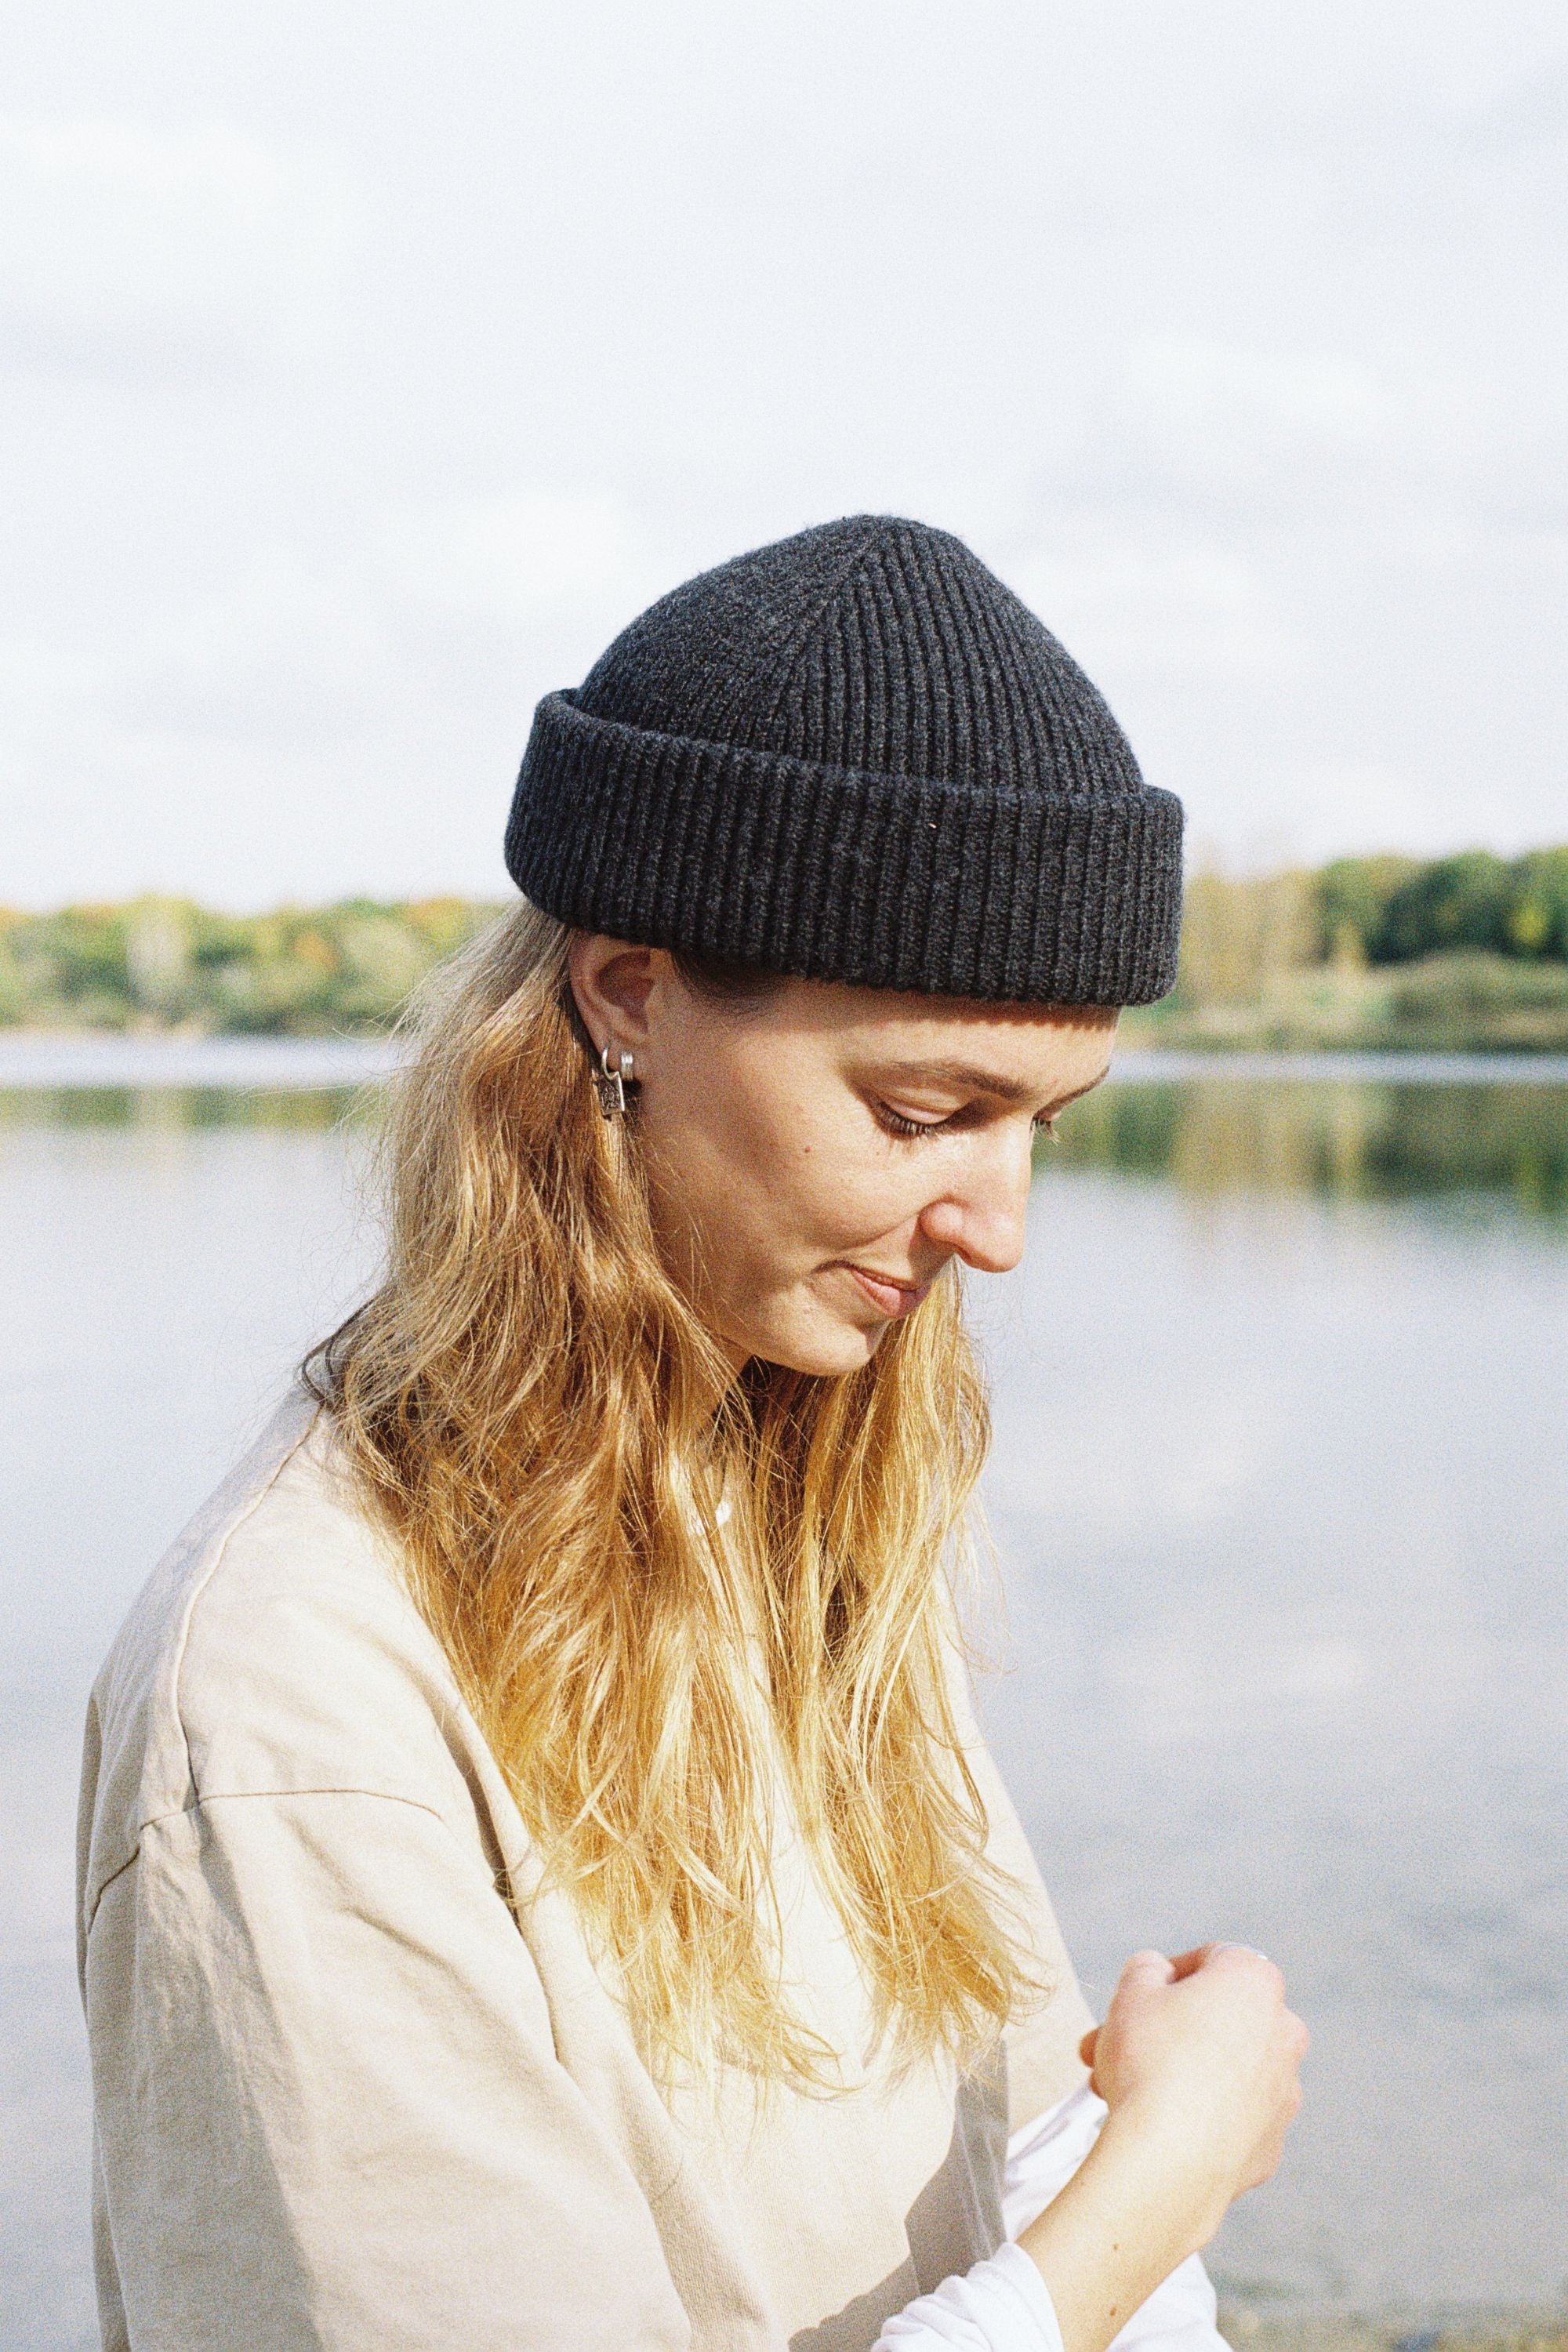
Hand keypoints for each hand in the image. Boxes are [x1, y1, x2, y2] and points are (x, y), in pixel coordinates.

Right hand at [1079, 1944, 1308, 2221]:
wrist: (1168, 2160)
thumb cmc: (1152, 2068)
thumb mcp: (1131, 1989)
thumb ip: (1146, 1968)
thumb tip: (1156, 1973)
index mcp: (1256, 1983)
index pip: (1212, 1960)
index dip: (1168, 1975)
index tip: (1142, 1995)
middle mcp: (1282, 2034)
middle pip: (1216, 2019)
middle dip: (1165, 2030)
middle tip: (1119, 2042)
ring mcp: (1282, 2093)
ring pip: (1222, 2069)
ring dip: (1178, 2071)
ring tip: (1122, 2087)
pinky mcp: (1269, 2144)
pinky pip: (1229, 2116)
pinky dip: (1199, 2115)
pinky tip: (1156, 2121)